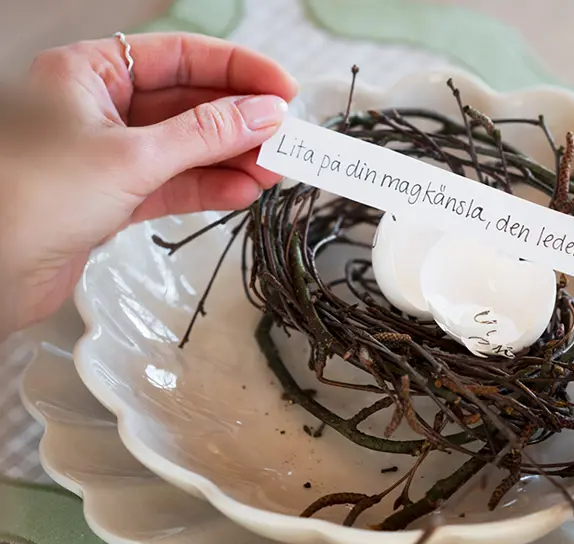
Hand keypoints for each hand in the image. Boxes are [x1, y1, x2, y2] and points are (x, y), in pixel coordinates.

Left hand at [0, 33, 296, 337]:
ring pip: (187, 148)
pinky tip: (243, 191)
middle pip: (188, 103)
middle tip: (284, 137)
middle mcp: (100, 108)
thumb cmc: (30, 198)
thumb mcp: (133, 156)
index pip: (180, 57)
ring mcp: (109, 154)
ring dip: (232, 159)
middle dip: (240, 122)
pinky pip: (175, 183)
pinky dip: (210, 187)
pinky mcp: (115, 196)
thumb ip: (205, 134)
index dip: (237, 70)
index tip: (281, 88)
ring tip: (273, 169)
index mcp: (89, 73)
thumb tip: (263, 114)